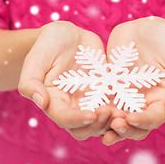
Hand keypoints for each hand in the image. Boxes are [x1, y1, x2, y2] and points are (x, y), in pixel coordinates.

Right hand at [18, 21, 123, 139]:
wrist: (68, 35)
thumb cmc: (48, 44)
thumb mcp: (36, 58)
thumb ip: (30, 81)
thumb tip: (41, 102)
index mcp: (52, 102)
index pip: (64, 119)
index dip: (77, 120)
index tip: (92, 114)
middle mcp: (71, 107)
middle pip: (84, 128)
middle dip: (98, 125)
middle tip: (111, 113)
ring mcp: (89, 102)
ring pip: (102, 123)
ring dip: (112, 122)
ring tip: (124, 112)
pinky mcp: (104, 94)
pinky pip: (115, 107)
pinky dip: (123, 110)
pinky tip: (133, 104)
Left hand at [101, 16, 164, 145]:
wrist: (147, 29)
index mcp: (162, 101)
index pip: (154, 118)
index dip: (144, 121)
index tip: (131, 118)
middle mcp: (143, 103)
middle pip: (134, 125)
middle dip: (124, 129)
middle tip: (114, 125)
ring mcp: (124, 97)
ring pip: (115, 118)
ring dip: (107, 124)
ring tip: (97, 124)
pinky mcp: (109, 88)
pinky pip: (101, 101)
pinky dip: (94, 108)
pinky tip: (85, 110)